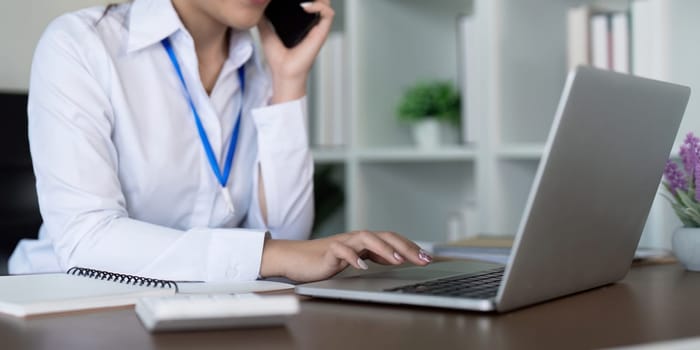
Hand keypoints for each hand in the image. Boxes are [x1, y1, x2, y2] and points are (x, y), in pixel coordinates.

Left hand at [257, 0, 333, 103]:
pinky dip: (319, 6)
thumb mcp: (266, 30)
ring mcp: (318, 27)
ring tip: (302, 0)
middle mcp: (312, 22)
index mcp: (301, 21)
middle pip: (319, 0)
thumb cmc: (277, 57)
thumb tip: (256, 4)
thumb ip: (263, 18)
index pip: (308, 1)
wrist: (283, 72)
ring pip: (326, 3)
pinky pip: (328, 13)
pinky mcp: (322, 32)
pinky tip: (305, 7)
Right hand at [260, 230, 432, 281]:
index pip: (392, 240)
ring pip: (366, 238)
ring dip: (383, 249)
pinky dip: (353, 257)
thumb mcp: (354, 259)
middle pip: (384, 236)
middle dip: (405, 247)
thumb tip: (395, 257)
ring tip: (396, 261)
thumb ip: (372, 256)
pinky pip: (342, 251)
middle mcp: (356, 239)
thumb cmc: (324, 259)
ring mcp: (342, 243)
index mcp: (364, 242)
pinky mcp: (328, 251)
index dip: (410, 247)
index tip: (427, 257)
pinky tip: (362, 267)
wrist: (294, 258)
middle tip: (422, 259)